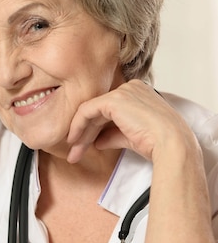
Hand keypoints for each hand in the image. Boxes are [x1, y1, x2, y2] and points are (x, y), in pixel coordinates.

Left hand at [66, 80, 193, 163]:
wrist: (170, 144)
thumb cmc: (158, 143)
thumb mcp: (131, 137)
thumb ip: (113, 135)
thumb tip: (97, 142)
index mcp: (138, 94)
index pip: (109, 111)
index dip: (93, 130)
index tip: (83, 147)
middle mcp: (130, 88)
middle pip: (99, 112)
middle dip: (85, 134)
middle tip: (74, 154)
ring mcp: (122, 91)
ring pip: (91, 112)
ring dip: (80, 134)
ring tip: (73, 154)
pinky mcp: (114, 99)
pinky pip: (87, 111)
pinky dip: (78, 126)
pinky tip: (74, 141)